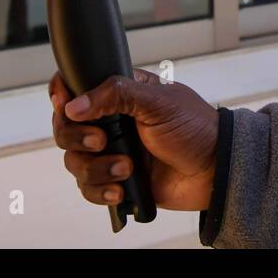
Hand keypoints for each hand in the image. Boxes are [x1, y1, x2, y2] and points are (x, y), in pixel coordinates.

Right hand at [50, 69, 218, 212]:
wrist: (214, 170)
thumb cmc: (195, 128)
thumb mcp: (159, 102)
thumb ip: (116, 95)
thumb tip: (75, 104)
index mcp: (121, 94)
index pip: (77, 87)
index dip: (63, 95)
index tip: (66, 106)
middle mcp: (111, 122)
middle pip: (66, 129)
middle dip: (78, 138)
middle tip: (102, 141)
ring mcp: (112, 151)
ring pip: (75, 162)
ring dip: (97, 168)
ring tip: (127, 168)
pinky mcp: (116, 179)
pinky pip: (88, 188)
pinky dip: (101, 190)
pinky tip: (120, 189)